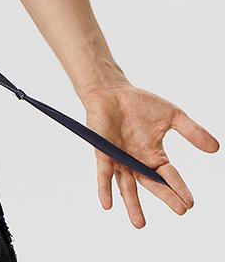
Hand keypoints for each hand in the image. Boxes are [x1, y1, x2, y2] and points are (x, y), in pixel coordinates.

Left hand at [79, 81, 219, 227]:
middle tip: (180, 211)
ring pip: (126, 185)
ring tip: (139, 224)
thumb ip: (191, 131)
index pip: (169, 176)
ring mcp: (119, 158)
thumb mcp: (172, 115)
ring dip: (131, 203)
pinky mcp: (102, 151)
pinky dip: (105, 188)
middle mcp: (137, 162)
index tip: (189, 203)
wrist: (111, 91)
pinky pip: (104, 172)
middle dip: (165, 197)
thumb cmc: (139, 103)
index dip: (179, 189)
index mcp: (154, 156)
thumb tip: (216, 147)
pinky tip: (107, 204)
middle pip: (152, 184)